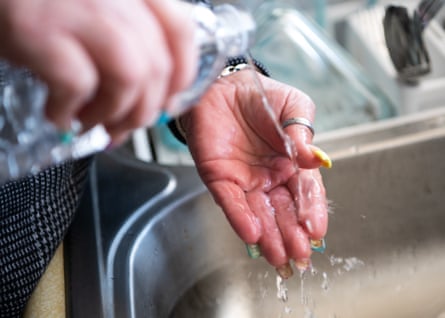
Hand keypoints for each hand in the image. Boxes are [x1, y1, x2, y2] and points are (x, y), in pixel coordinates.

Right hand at [0, 0, 196, 142]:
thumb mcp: (95, 5)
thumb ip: (128, 34)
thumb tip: (149, 92)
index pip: (181, 32)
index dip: (180, 77)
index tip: (167, 102)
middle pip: (156, 66)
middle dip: (144, 112)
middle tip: (123, 128)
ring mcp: (78, 7)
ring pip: (129, 77)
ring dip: (114, 114)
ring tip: (92, 123)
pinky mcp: (37, 28)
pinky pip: (76, 84)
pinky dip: (69, 112)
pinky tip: (59, 115)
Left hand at [181, 70, 328, 269]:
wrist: (225, 86)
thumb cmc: (262, 97)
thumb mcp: (294, 107)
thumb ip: (303, 134)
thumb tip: (316, 160)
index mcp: (291, 163)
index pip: (304, 193)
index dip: (311, 211)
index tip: (316, 230)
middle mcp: (268, 177)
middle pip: (282, 210)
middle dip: (291, 233)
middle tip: (299, 254)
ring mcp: (244, 180)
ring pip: (258, 212)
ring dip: (268, 235)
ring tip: (278, 256)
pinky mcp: (219, 177)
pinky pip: (230, 200)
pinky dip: (240, 217)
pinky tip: (252, 234)